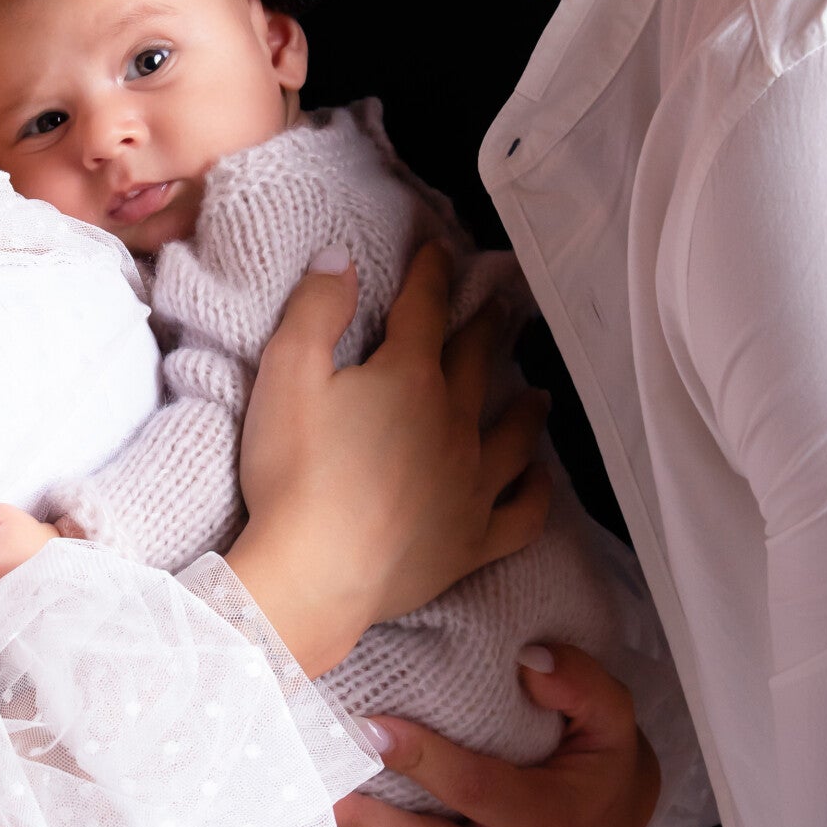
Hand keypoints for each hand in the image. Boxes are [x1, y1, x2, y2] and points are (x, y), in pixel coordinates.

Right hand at [227, 249, 552, 676]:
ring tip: (538, 392)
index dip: (432, 275)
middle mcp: (453, 425)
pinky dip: (537, 492)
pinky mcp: (471, 541)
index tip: (440, 252)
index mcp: (409, 379)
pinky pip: (522, 512)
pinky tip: (540, 479)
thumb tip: (340, 257)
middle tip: (506, 305)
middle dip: (490, 328)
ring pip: (515, 435)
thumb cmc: (293, 472)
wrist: (313, 574)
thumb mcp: (286, 374)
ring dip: (527, 407)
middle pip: (478, 363)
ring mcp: (470, 485)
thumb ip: (316, 310)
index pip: (425, 310)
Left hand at [335, 643, 660, 826]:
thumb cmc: (601, 763)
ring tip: (294, 803)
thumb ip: (581, 685)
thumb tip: (528, 661)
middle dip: (361, 815)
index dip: (421, 759)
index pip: (475, 789)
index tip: (369, 725)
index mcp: (546, 821)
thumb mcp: (613, 718)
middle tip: (311, 775)